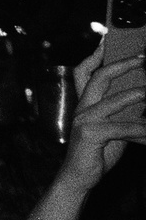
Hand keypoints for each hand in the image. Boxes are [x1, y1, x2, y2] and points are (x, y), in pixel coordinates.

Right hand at [57, 48, 145, 193]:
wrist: (80, 178)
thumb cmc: (97, 152)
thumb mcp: (114, 127)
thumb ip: (124, 112)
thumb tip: (144, 97)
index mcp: (85, 103)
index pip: (84, 73)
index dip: (95, 55)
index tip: (108, 41)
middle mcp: (82, 108)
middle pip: (99, 77)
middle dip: (124, 65)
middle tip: (144, 59)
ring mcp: (84, 120)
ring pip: (114, 100)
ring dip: (139, 95)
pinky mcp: (89, 134)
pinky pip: (122, 127)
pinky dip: (141, 131)